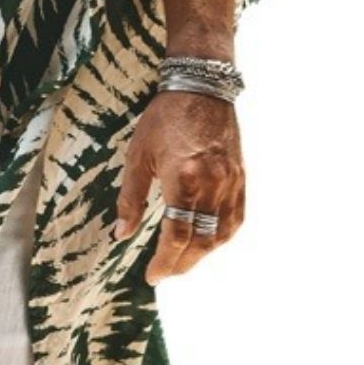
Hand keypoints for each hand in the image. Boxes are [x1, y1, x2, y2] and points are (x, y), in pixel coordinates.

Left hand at [114, 90, 244, 281]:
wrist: (201, 89)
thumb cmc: (165, 118)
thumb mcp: (138, 156)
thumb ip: (131, 199)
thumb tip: (122, 233)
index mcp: (183, 179)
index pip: (176, 235)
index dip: (164, 261)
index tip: (152, 276)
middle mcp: (212, 185)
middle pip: (200, 241)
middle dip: (181, 264)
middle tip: (165, 273)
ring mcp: (230, 182)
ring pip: (221, 234)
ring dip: (202, 255)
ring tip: (183, 263)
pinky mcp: (240, 177)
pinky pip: (236, 218)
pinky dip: (222, 237)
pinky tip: (209, 243)